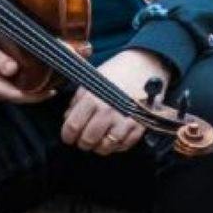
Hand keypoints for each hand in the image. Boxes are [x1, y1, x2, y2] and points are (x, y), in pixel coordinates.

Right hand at [0, 37, 56, 104]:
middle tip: (56, 85)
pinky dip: (24, 87)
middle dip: (38, 94)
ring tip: (49, 82)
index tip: (52, 91)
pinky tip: (34, 80)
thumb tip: (13, 69)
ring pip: (16, 96)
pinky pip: (11, 91)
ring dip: (32, 91)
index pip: (18, 96)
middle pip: (20, 98)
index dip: (36, 95)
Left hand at [61, 48, 175, 155]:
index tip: (69, 137)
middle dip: (83, 142)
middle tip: (84, 138)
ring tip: (99, 139)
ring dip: (99, 146)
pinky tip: (114, 137)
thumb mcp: (92, 81)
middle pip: (88, 140)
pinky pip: (124, 146)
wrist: (145, 65)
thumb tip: (67, 119)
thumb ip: (77, 101)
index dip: (67, 136)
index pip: (72, 127)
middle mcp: (108, 111)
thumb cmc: (116, 73)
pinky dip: (117, 146)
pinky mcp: (140, 126)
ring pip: (105, 147)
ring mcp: (125, 120)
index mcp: (92, 98)